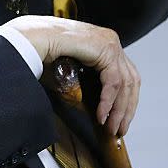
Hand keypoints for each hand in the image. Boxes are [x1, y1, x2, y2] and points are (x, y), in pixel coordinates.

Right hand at [7, 16, 139, 135]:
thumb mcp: (71, 69)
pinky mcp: (106, 50)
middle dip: (127, 109)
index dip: (125, 101)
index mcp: (105, 44)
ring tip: (111, 127)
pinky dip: (108, 101)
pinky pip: (113, 82)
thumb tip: (90, 106)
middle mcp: (112, 43)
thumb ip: (85, 82)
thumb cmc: (44, 50)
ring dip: (119, 110)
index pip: (126, 76)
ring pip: (126, 84)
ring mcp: (111, 44)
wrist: (36, 38)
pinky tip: (101, 115)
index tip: (119, 120)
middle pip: (131, 81)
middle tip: (120, 129)